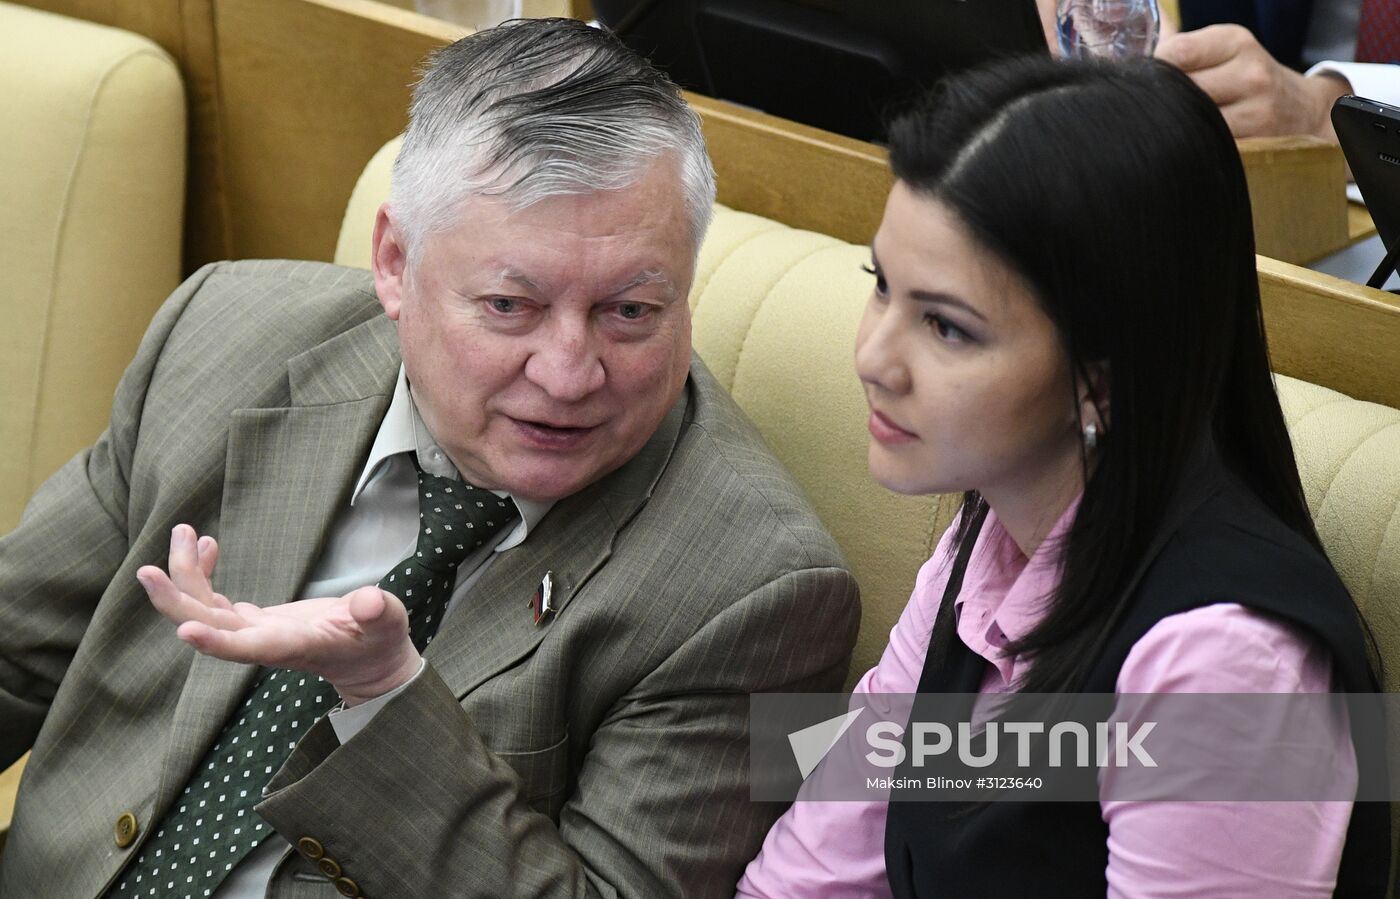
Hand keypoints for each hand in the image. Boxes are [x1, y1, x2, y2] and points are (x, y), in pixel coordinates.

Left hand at [138, 524, 421, 705]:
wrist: (368, 661)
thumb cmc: (379, 641)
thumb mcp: (387, 623)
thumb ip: (379, 611)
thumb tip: (370, 602)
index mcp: (292, 645)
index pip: (248, 649)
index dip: (216, 642)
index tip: (185, 630)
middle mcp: (264, 643)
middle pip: (208, 627)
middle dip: (176, 600)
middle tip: (148, 568)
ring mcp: (254, 633)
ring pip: (204, 611)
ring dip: (184, 577)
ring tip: (183, 533)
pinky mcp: (254, 622)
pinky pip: (214, 602)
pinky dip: (203, 575)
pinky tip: (205, 545)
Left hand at [1156, 25, 1349, 140]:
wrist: (1300, 109)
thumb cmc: (1245, 75)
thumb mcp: (1221, 48)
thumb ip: (1180, 42)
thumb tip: (1141, 23)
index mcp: (1235, 41)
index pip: (1177, 52)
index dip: (1153, 68)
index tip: (1144, 80)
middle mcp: (1250, 72)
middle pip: (1183, 89)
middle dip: (1159, 99)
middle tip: (1147, 108)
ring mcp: (1256, 109)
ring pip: (1193, 119)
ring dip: (1172, 125)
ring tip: (1164, 125)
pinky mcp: (1256, 142)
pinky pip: (1208, 145)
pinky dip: (1190, 144)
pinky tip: (1183, 141)